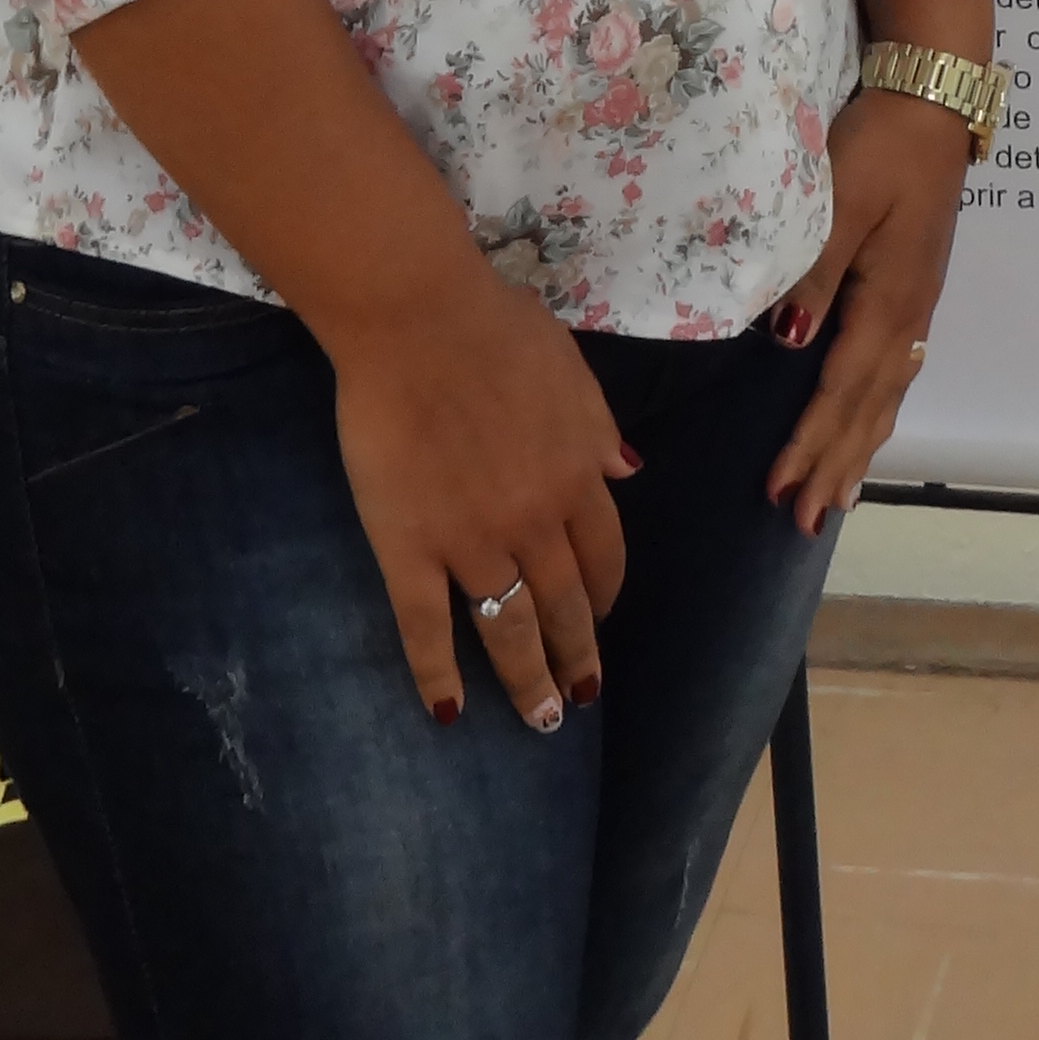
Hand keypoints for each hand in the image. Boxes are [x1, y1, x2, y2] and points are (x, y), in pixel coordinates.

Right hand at [327, 265, 636, 733]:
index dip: (606, 593)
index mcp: (577, 474)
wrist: (415, 319)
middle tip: (580, 696)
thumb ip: (597, 428)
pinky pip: (427, 628)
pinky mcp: (410, 549)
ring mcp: (472, 541)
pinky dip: (438, 676)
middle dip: (577, 655)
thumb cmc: (493, 328)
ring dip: (528, 680)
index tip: (603, 617)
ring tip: (539, 720)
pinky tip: (449, 712)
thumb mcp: (570, 370)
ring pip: (509, 628)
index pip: (604, 554)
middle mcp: (534, 520)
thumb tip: (629, 472)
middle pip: (565, 604)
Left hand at [765, 88, 966, 535]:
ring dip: (859, 448)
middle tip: (803, 522)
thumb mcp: (841, 200)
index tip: (779, 491)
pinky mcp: (914, 286)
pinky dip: (877, 410)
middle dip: (835, 465)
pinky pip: (895, 370)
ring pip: (887, 394)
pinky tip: (870, 421)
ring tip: (839, 497)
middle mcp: (909, 315)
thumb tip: (789, 342)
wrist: (934, 101)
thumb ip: (816, 272)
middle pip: (869, 408)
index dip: (810, 444)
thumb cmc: (882, 145)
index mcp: (889, 301)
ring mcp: (917, 303)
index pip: (841, 391)